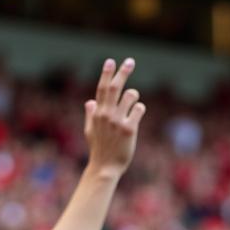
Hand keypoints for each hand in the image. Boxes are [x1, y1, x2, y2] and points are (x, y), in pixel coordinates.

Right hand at [84, 58, 146, 180]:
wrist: (105, 168)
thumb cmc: (99, 150)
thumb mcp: (90, 131)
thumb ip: (90, 115)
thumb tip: (90, 101)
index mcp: (97, 113)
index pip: (101, 88)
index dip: (106, 73)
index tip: (110, 61)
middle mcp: (107, 114)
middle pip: (115, 87)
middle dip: (122, 72)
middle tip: (130, 61)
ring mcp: (118, 121)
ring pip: (130, 96)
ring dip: (134, 94)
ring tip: (133, 98)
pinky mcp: (129, 129)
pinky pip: (138, 110)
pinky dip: (140, 108)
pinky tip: (138, 112)